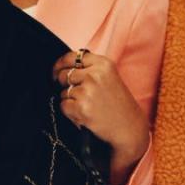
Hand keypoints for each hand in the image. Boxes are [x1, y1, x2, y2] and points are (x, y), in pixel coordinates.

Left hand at [53, 50, 149, 184]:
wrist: (129, 127)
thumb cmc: (118, 103)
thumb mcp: (109, 77)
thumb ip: (90, 69)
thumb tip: (61, 67)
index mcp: (103, 64)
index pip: (71, 57)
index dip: (60, 64)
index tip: (56, 71)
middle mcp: (95, 75)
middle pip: (64, 75)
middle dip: (65, 85)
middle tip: (78, 95)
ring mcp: (88, 91)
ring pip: (63, 92)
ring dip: (70, 101)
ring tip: (87, 107)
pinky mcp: (81, 107)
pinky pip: (63, 106)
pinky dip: (70, 112)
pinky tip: (84, 114)